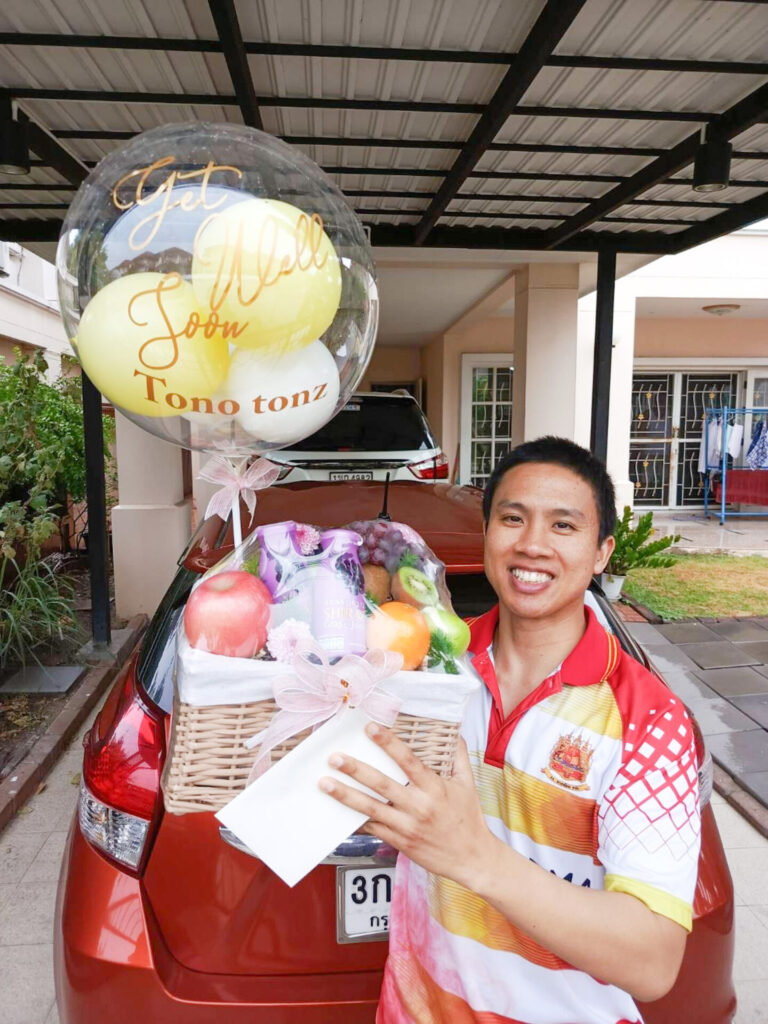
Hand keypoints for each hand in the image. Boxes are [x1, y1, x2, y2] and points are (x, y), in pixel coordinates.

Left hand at [319, 723, 496, 887]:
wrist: (472, 858)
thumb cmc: (469, 820)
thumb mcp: (468, 784)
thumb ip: (458, 757)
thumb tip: (454, 733)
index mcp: (434, 787)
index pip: (407, 760)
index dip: (388, 743)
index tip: (370, 728)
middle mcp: (418, 805)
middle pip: (382, 783)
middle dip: (356, 769)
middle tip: (335, 757)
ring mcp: (407, 825)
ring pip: (371, 808)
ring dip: (346, 795)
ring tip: (325, 783)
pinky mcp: (400, 842)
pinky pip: (373, 828)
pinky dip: (355, 819)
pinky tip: (337, 812)